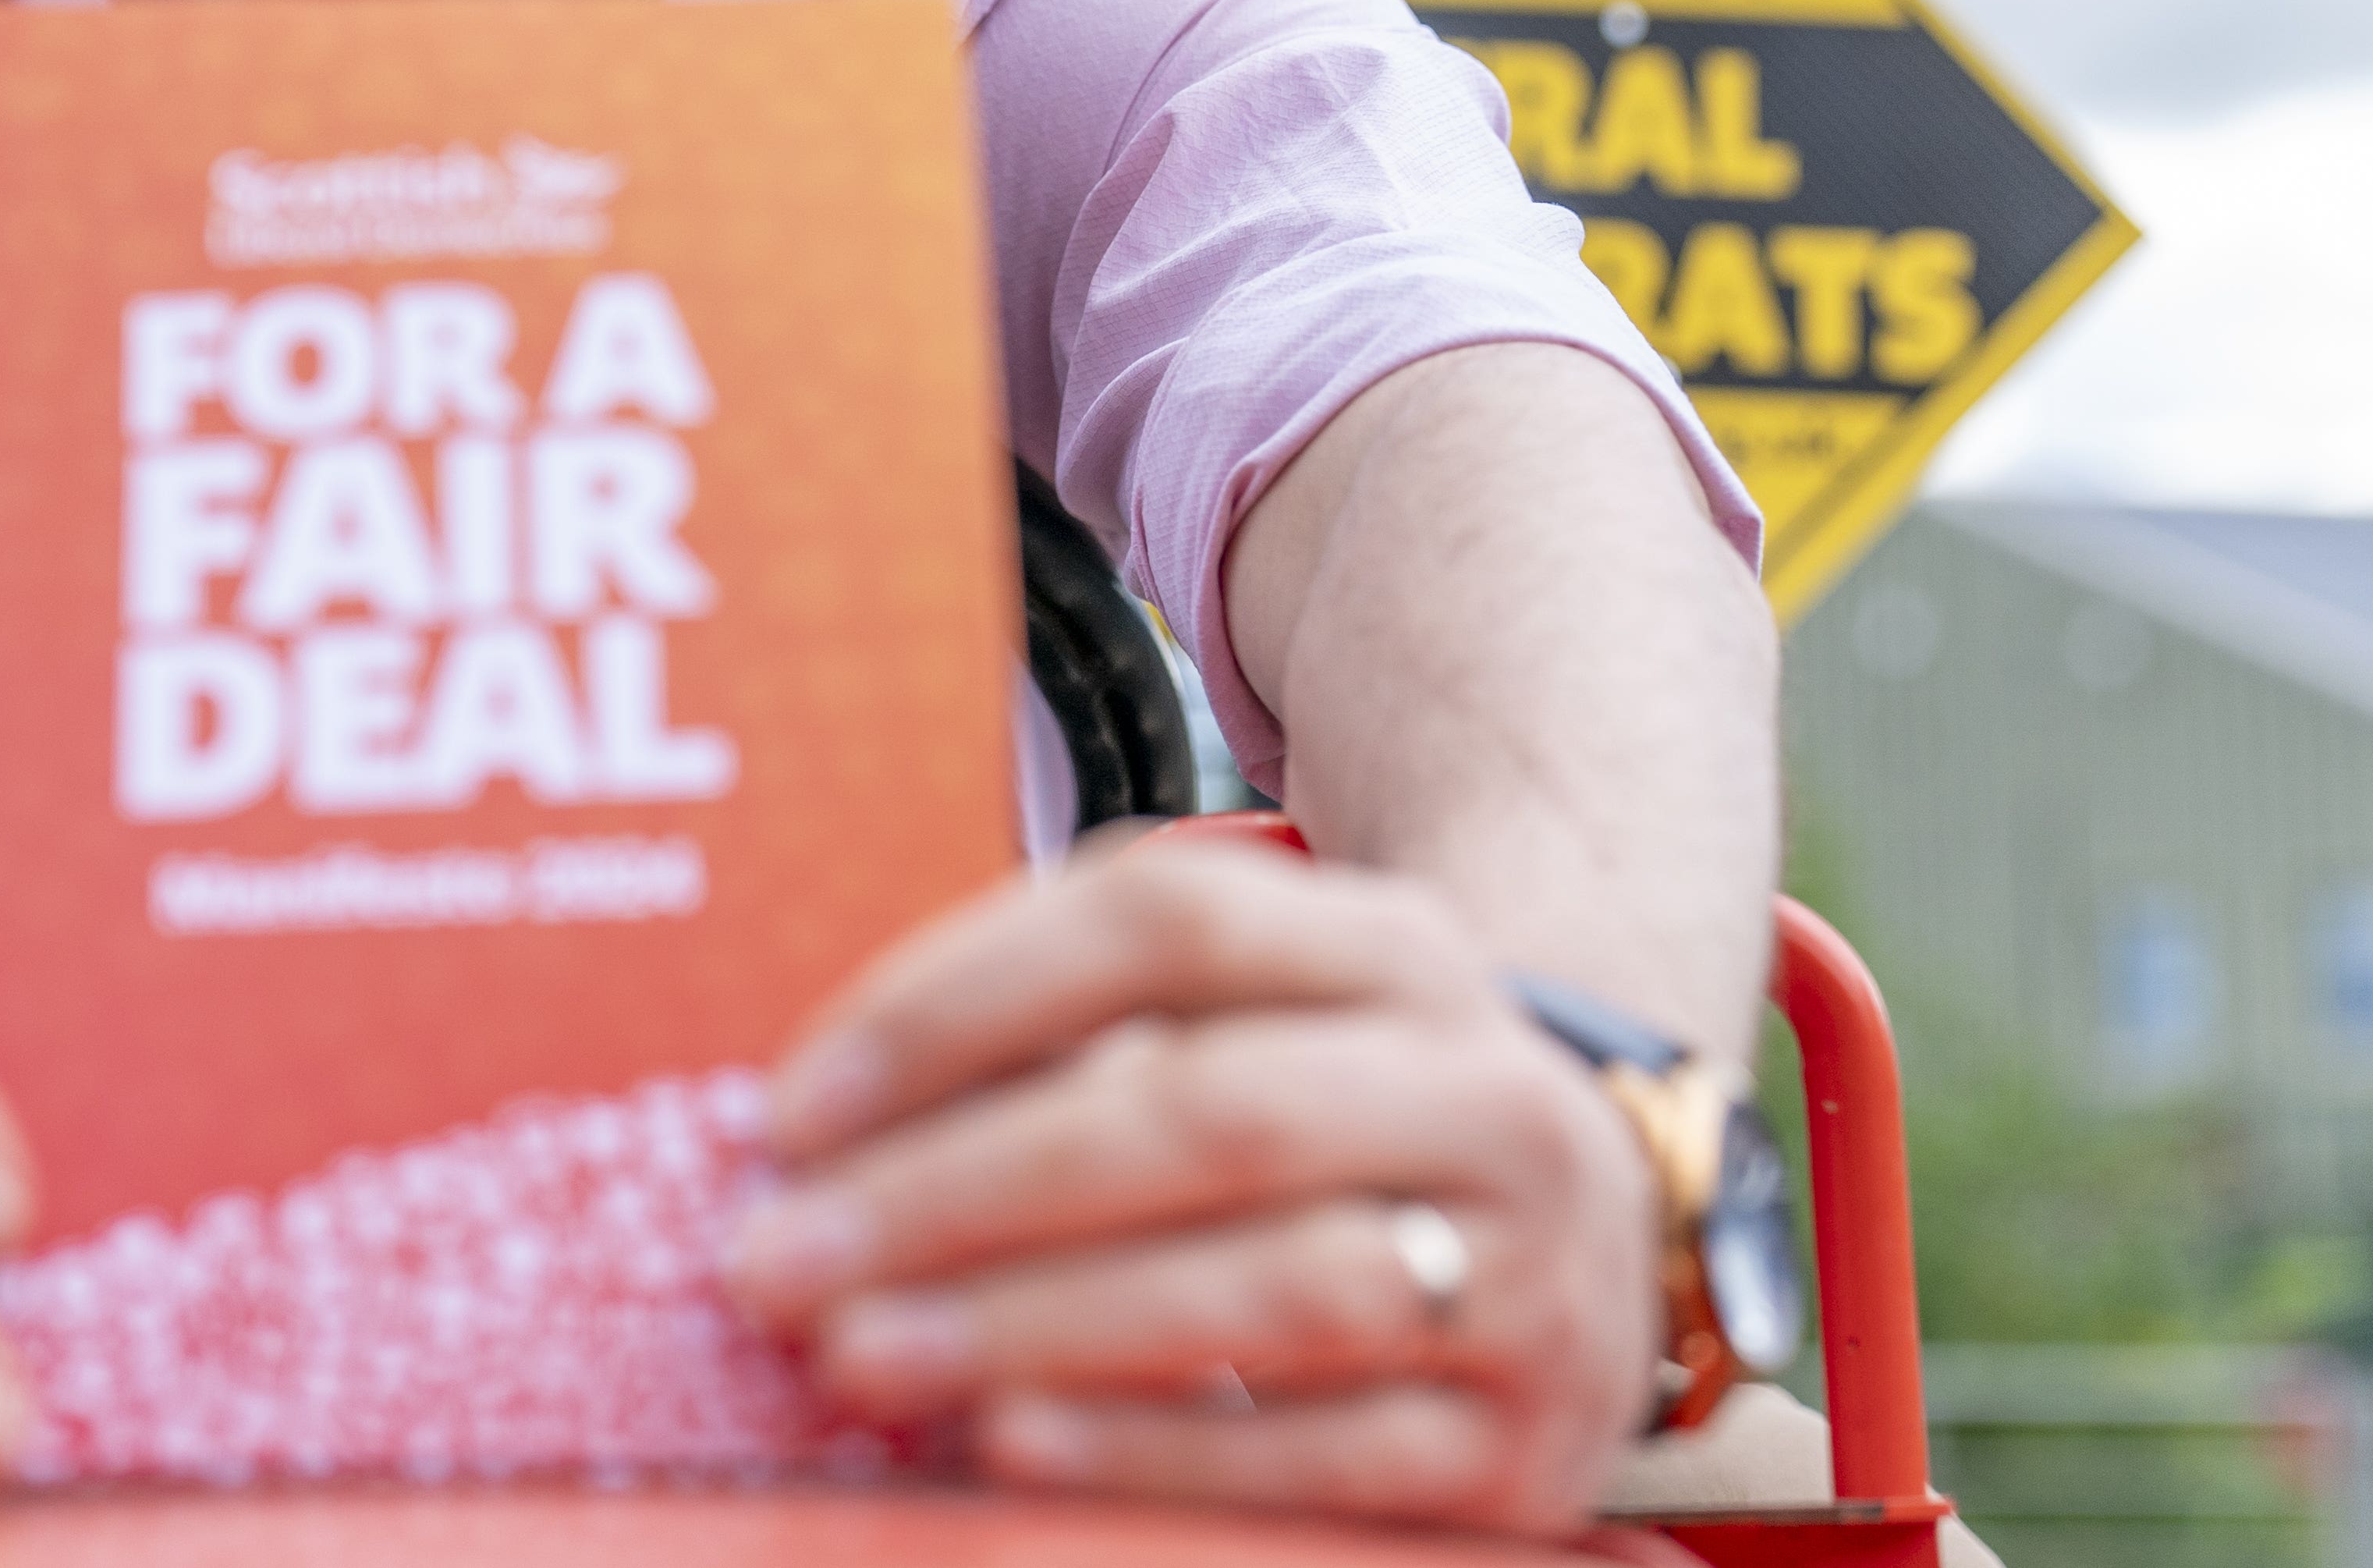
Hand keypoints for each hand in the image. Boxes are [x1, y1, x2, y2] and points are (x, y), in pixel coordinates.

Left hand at [722, 832, 1661, 1530]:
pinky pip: (1333, 1450)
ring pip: (1276, 1282)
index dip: (958, 1004)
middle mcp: (1483, 1087)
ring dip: (1040, 1321)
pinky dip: (1159, 1442)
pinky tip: (1011, 1440)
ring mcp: (1530, 1267)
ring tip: (864, 1353)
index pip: (1162, 921)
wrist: (1589, 1247)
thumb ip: (1059, 1038)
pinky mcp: (1533, 1440)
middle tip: (784, 1259)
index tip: (790, 1110)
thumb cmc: (1328, 1125)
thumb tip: (812, 1138)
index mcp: (1391, 945)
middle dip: (962, 1188)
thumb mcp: (1239, 1024)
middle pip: (1206, 1109)